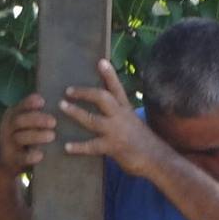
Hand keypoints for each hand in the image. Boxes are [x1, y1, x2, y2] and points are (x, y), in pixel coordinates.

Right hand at [0, 93, 58, 176]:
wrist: (6, 159)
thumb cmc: (23, 135)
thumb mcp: (24, 122)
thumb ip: (35, 113)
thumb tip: (60, 101)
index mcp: (12, 115)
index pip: (20, 106)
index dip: (29, 103)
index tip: (42, 101)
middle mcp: (8, 128)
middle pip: (20, 121)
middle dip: (37, 120)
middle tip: (53, 122)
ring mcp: (9, 144)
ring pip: (20, 138)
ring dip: (36, 136)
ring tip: (52, 136)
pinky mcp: (12, 159)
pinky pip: (21, 157)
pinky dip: (30, 156)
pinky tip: (40, 155)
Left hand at [59, 60, 169, 178]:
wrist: (156, 158)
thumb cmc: (142, 140)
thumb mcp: (132, 120)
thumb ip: (119, 112)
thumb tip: (106, 105)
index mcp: (125, 108)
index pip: (117, 88)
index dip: (109, 75)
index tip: (101, 61)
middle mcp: (120, 116)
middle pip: (102, 98)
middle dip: (85, 92)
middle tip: (68, 90)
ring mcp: (116, 131)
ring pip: (92, 119)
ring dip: (76, 112)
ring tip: (62, 106)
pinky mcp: (112, 147)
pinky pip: (92, 146)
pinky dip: (79, 147)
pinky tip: (67, 147)